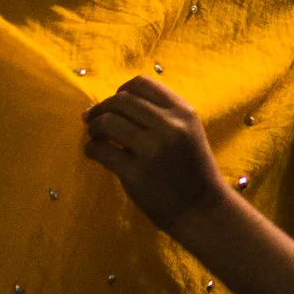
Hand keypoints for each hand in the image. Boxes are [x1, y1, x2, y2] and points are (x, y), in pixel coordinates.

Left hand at [84, 75, 227, 234]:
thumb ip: (161, 116)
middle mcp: (170, 126)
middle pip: (122, 101)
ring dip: (94, 126)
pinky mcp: (137, 174)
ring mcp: (153, 150)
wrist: (203, 209)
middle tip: (92, 119)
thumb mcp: (188, 133)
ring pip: (109, 122)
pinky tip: (93, 152)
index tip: (113, 104)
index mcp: (184, 112)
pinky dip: (91, 149)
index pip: (143, 84)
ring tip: (94, 136)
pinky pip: (103, 151)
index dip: (121, 91)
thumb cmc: (192, 170)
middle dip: (102, 108)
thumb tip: (115, 104)